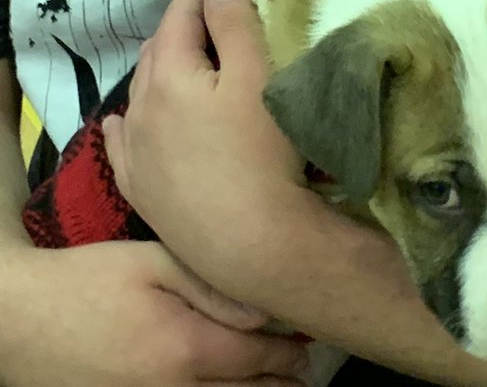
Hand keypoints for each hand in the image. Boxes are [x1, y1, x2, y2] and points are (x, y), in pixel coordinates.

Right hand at [0, 241, 310, 385]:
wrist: (21, 320)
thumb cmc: (88, 280)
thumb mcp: (151, 261)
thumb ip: (212, 285)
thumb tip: (266, 307)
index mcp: (185, 349)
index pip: (259, 359)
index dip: (290, 353)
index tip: (308, 345)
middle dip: (280, 385)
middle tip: (303, 374)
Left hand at [103, 0, 308, 300]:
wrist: (253, 243)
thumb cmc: (263, 152)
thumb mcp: (258, 76)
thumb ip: (235, 23)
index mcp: (170, 76)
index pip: (179, 17)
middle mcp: (142, 109)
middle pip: (157, 52)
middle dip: (178, 28)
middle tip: (205, 16)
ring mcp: (137, 153)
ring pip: (140, 94)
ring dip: (159, 70)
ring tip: (181, 61)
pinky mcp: (141, 189)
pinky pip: (123, 143)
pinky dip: (130, 120)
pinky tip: (126, 122)